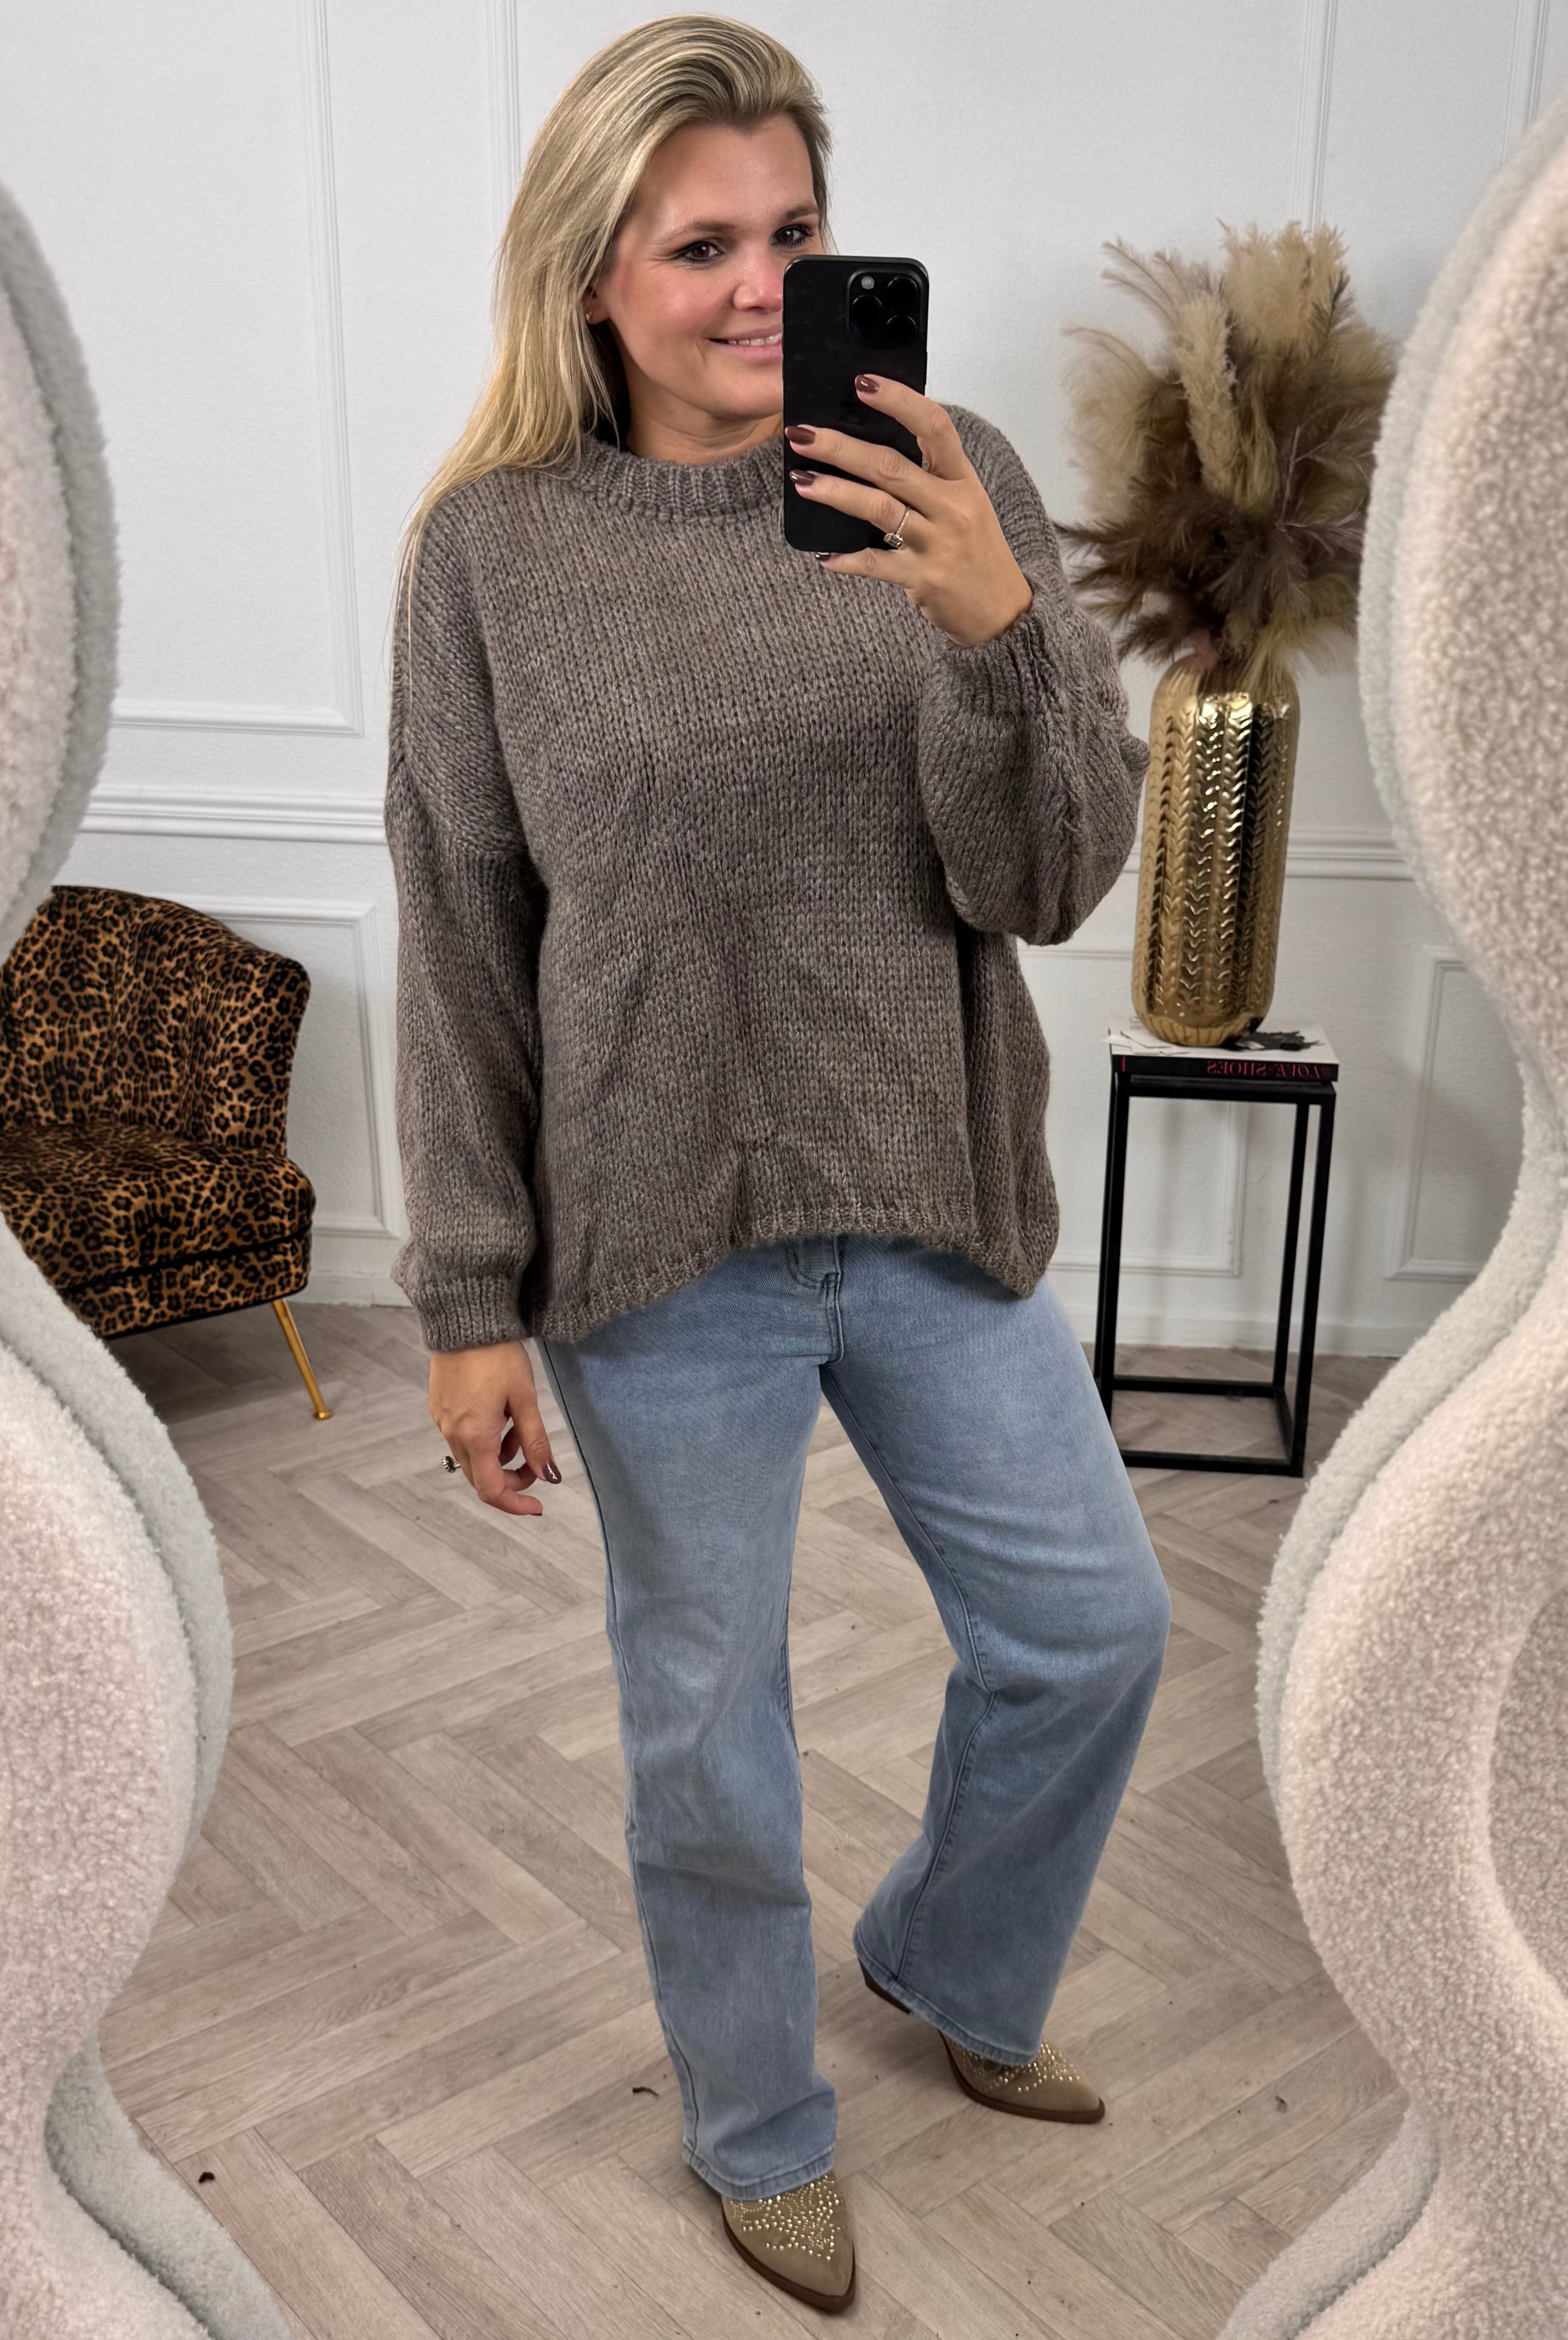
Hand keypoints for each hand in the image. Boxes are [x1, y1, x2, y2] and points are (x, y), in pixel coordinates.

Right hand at [429, 1339, 559, 1516]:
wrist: (464, 1320)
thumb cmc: (497, 1356)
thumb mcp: (524, 1398)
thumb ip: (535, 1440)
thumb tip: (549, 1476)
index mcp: (475, 1436)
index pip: (491, 1489)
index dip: (515, 1503)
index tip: (538, 1506)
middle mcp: (453, 1434)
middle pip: (480, 1477)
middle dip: (510, 1478)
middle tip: (535, 1463)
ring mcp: (442, 1421)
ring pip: (472, 1456)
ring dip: (499, 1455)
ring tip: (518, 1425)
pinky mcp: (439, 1407)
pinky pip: (462, 1436)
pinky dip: (484, 1438)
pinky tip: (498, 1413)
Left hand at [784, 377, 1034, 648]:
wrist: (1001, 610)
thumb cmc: (975, 550)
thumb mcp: (964, 503)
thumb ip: (929, 476)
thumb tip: (872, 445)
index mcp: (962, 479)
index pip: (934, 427)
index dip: (899, 401)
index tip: (862, 383)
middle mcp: (952, 506)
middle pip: (891, 466)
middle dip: (841, 447)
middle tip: (801, 434)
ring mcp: (938, 543)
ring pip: (878, 509)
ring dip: (835, 492)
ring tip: (802, 481)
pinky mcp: (922, 578)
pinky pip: (875, 564)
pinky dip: (847, 559)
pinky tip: (823, 555)